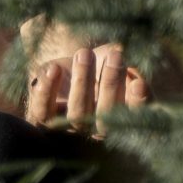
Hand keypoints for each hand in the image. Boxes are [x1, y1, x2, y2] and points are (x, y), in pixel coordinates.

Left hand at [25, 42, 147, 135]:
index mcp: (121, 118)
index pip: (135, 117)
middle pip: (106, 116)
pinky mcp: (44, 118)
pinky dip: (47, 91)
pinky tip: (55, 69)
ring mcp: (70, 127)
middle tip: (115, 56)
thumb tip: (130, 65)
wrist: (61, 72)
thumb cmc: (97, 66)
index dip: (139, 103)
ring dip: (82, 83)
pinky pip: (43, 111)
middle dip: (111, 84)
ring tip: (85, 54)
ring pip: (77, 114)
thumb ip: (126, 65)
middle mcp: (97, 128)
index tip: (139, 83)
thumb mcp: (114, 62)